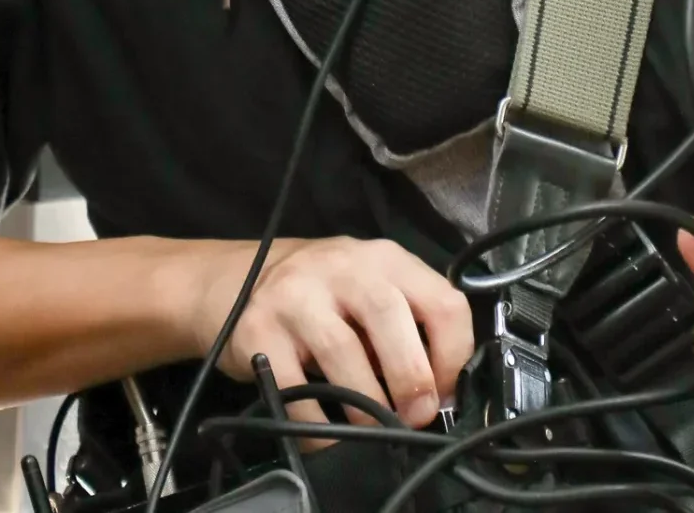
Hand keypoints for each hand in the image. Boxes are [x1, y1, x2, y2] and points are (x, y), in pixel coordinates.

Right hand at [188, 237, 473, 429]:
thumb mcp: (373, 292)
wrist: (240, 281)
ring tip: (374, 429)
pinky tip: (328, 435)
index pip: (441, 301)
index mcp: (385, 259)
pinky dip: (318, 423)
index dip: (453, 355)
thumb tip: (442, 394)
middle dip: (410, 376)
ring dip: (366, 404)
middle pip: (388, 315)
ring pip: (341, 350)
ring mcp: (295, 294)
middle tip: (416, 416)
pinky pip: (295, 387)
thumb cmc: (324, 295)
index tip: (446, 393)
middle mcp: (341, 266)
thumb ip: (409, 327)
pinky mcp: (259, 329)